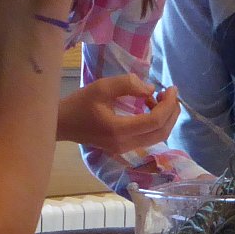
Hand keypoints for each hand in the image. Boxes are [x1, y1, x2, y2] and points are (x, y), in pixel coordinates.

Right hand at [56, 75, 179, 154]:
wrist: (62, 124)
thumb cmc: (80, 104)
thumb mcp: (102, 87)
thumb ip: (128, 85)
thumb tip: (151, 89)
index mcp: (119, 130)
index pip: (154, 121)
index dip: (168, 104)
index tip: (171, 88)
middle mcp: (125, 144)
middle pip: (161, 132)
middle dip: (172, 112)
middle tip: (171, 94)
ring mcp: (124, 148)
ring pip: (157, 137)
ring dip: (165, 118)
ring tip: (162, 99)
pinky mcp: (123, 147)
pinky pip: (148, 137)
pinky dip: (156, 123)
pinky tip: (149, 106)